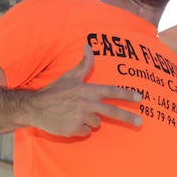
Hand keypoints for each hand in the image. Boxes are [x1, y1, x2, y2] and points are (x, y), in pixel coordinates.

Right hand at [25, 46, 141, 135]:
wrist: (36, 108)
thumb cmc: (55, 91)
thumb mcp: (70, 76)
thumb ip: (84, 63)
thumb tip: (88, 45)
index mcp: (87, 90)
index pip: (111, 91)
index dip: (126, 94)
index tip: (139, 98)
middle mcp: (87, 104)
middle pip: (112, 112)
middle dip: (128, 117)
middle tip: (140, 123)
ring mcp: (81, 117)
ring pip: (96, 123)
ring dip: (89, 120)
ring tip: (75, 114)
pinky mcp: (75, 129)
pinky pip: (86, 132)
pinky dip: (80, 129)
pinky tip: (70, 122)